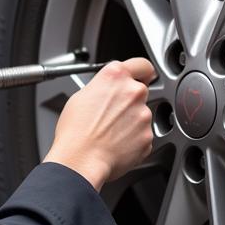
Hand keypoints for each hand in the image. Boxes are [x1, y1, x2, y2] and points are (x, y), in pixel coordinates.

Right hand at [43, 58, 155, 189]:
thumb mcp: (80, 96)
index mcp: (116, 76)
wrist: (81, 159)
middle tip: (113, 113)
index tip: (143, 76)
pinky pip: (143, 134)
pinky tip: (117, 142)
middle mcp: (133, 92)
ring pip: (141, 113)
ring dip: (131, 120)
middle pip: (140, 90)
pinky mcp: (148, 135)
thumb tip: (106, 90)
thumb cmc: (75, 131)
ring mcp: (143, 114)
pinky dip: (133, 138)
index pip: (142, 65)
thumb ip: (102, 86)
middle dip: (129, 100)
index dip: (142, 72)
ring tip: (111, 131)